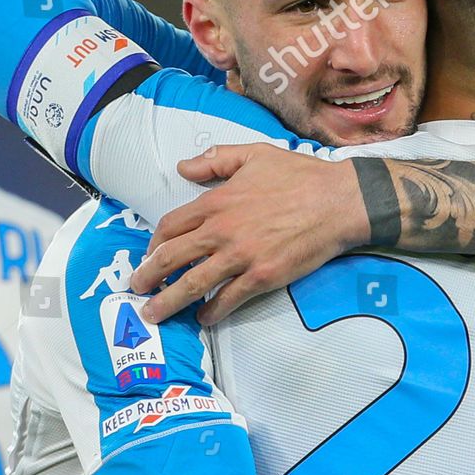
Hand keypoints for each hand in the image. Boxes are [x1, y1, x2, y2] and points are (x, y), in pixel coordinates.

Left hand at [130, 143, 366, 323]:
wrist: (338, 202)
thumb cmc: (299, 176)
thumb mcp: (254, 155)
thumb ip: (215, 161)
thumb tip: (182, 167)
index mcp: (217, 202)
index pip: (171, 226)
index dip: (154, 244)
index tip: (150, 256)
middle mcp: (222, 231)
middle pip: (172, 258)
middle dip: (148, 276)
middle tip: (136, 289)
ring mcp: (241, 256)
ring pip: (192, 284)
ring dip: (169, 302)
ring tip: (154, 314)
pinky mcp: (262, 277)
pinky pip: (228, 299)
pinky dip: (212, 312)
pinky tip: (203, 319)